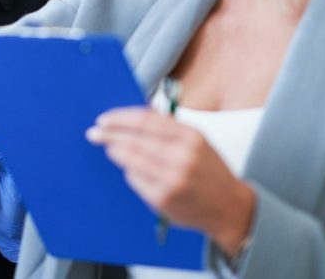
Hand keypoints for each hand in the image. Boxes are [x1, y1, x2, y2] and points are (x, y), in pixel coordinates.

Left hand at [85, 107, 254, 256]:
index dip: (120, 118)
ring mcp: (173, 179)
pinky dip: (130, 172)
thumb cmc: (209, 171)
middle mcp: (183, 156)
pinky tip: (129, 169)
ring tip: (108, 147)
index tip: (105, 118)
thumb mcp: (197, 141)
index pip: (146, 120)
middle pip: (135, 138)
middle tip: (94, 132)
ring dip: (115, 151)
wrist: (230, 208)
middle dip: (110, 134)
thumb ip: (168, 127)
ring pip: (131, 159)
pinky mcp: (164, 198)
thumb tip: (132, 115)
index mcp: (191, 136)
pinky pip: (135, 180)